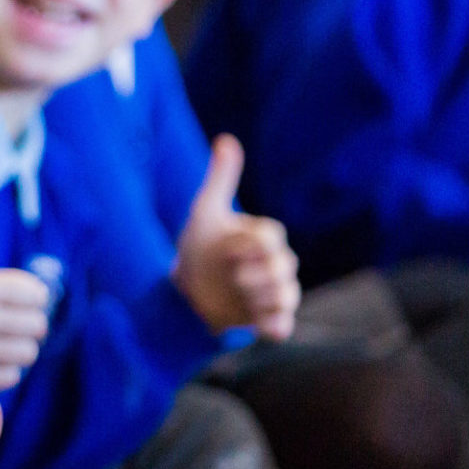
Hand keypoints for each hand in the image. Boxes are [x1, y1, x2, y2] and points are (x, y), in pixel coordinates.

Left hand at [173, 135, 299, 340]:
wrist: (183, 284)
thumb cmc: (199, 244)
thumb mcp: (205, 211)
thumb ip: (220, 179)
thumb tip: (226, 139)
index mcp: (263, 237)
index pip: (269, 239)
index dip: (246, 244)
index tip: (225, 249)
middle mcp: (274, 264)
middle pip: (282, 268)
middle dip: (256, 272)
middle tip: (231, 275)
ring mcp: (272, 292)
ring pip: (285, 296)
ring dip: (260, 296)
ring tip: (237, 293)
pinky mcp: (264, 317)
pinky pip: (282, 324)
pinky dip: (277, 326)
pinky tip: (266, 329)